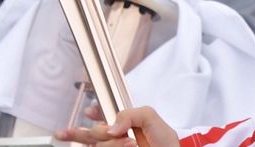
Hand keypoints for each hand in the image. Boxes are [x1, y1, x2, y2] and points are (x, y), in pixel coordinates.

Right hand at [55, 106, 179, 146]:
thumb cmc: (166, 142)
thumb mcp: (150, 117)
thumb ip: (128, 114)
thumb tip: (111, 127)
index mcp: (125, 124)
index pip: (102, 117)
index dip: (93, 114)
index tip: (89, 112)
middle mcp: (117, 138)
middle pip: (93, 133)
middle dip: (99, 131)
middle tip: (112, 133)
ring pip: (99, 145)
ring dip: (113, 144)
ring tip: (132, 144)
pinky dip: (114, 146)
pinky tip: (128, 146)